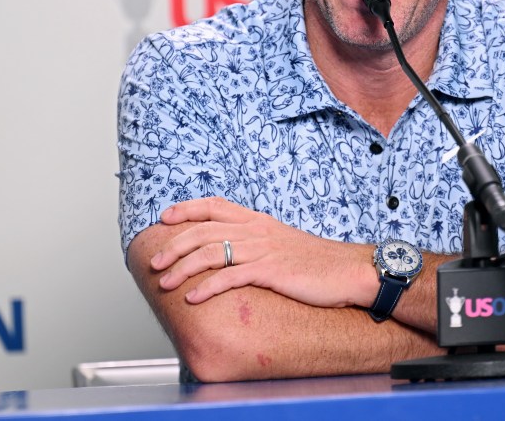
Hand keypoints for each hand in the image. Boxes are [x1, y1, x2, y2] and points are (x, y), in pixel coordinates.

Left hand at [150, 197, 375, 307]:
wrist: (350, 270)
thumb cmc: (319, 263)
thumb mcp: (284, 244)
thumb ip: (258, 244)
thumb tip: (234, 254)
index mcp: (259, 221)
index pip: (215, 205)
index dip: (187, 209)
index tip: (165, 218)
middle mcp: (258, 230)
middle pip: (204, 229)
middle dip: (174, 245)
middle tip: (154, 261)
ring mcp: (264, 249)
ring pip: (211, 252)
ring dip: (182, 268)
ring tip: (164, 282)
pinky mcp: (271, 271)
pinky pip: (230, 277)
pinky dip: (206, 288)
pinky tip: (192, 299)